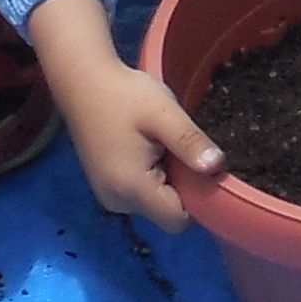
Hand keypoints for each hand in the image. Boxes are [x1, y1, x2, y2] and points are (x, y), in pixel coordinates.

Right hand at [27, 0, 218, 230]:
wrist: (82, 80)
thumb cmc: (124, 94)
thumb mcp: (165, 113)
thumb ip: (191, 143)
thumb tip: (217, 168)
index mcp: (131, 188)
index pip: (177, 221)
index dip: (197, 200)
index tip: (199, 168)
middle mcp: (117, 202)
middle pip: (166, 214)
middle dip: (181, 187)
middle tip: (175, 148)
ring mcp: (108, 196)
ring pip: (155, 204)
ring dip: (167, 181)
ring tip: (159, 145)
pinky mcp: (106, 186)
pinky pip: (140, 194)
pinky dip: (151, 177)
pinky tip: (146, 148)